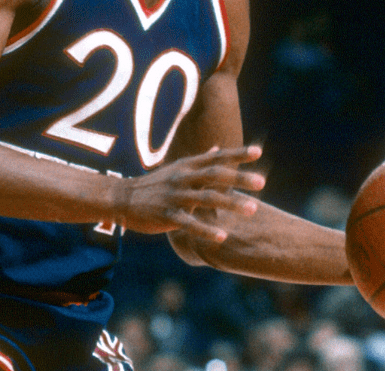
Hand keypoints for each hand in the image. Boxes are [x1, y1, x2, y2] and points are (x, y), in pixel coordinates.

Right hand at [113, 145, 264, 242]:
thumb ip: (199, 160)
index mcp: (187, 166)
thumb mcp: (177, 168)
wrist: (122, 198)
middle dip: (239, 178)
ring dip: (231, 202)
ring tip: (253, 209)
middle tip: (262, 182)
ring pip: (207, 198)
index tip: (258, 152)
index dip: (237, 154)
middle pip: (215, 175)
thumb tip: (218, 148)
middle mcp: (183, 178)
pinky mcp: (167, 215)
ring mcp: (175, 196)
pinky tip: (222, 236)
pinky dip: (206, 229)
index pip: (216, 157)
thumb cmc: (154, 184)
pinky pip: (190, 223)